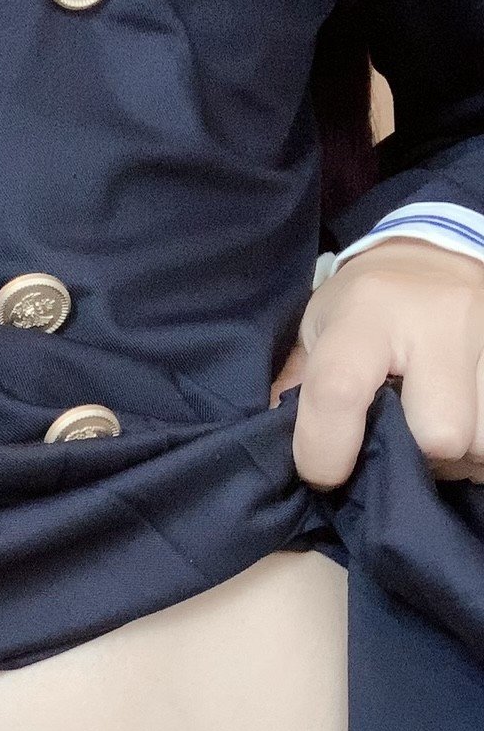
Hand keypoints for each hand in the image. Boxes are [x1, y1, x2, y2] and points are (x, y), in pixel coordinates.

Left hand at [271, 239, 483, 487]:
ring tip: (435, 435)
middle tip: (400, 445)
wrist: (434, 257)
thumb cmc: (365, 305)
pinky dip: (481, 449)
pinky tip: (464, 428)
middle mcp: (437, 320)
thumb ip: (294, 388)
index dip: (326, 448)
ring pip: (482, 441)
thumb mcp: (318, 329)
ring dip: (457, 458)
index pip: (341, 391)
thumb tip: (269, 450)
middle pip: (439, 432)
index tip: (323, 474)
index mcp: (369, 311)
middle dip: (418, 458)